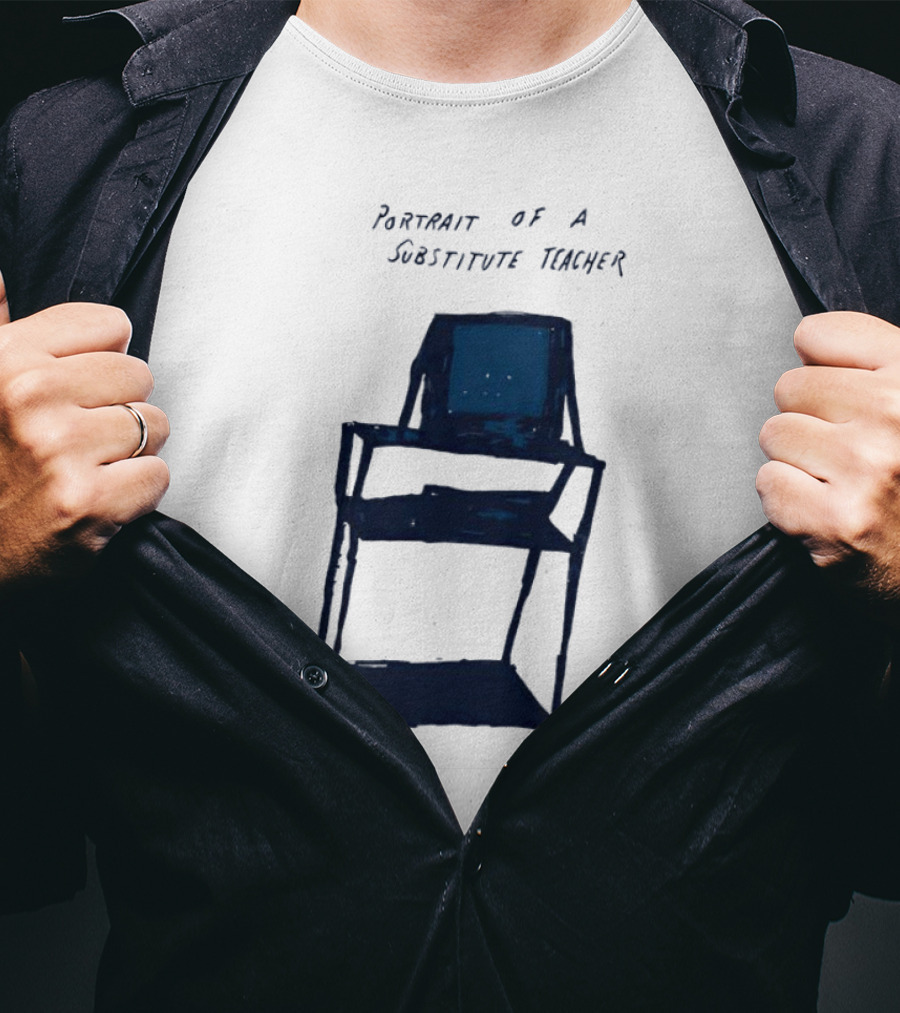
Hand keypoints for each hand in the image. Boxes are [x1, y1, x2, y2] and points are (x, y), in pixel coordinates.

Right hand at [0, 271, 168, 590]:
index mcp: (5, 358)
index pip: (111, 325)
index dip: (103, 359)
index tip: (79, 387)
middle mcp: (29, 396)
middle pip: (139, 375)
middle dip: (120, 407)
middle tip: (80, 438)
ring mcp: (59, 450)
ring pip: (154, 425)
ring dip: (131, 452)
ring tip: (87, 468)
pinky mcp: (86, 502)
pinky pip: (157, 475)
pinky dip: (138, 492)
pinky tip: (99, 498)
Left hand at [758, 311, 899, 617]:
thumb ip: (870, 363)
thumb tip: (804, 341)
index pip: (817, 334)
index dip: (819, 365)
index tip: (840, 393)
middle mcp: (896, 415)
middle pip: (789, 386)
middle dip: (808, 418)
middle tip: (848, 452)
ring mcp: (867, 468)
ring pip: (774, 434)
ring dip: (797, 460)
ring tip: (840, 482)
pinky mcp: (837, 519)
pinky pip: (769, 482)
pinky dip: (788, 501)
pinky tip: (827, 509)